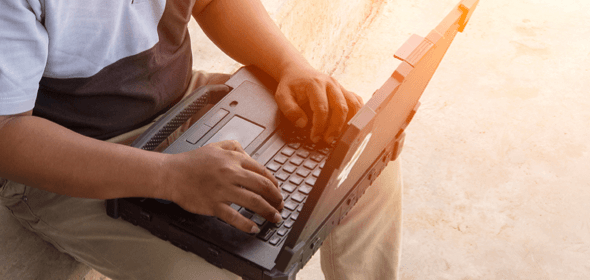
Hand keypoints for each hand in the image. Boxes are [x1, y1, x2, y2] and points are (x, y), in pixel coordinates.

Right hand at [161, 140, 282, 232]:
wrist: (171, 174)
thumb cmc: (191, 162)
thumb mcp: (215, 146)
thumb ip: (234, 147)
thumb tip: (250, 155)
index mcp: (233, 160)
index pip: (262, 172)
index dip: (274, 184)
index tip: (278, 191)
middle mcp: (231, 174)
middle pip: (263, 187)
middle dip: (276, 198)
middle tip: (280, 205)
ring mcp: (223, 190)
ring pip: (254, 202)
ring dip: (268, 212)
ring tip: (275, 218)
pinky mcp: (213, 205)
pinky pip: (234, 217)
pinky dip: (247, 224)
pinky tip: (254, 228)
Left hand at [274, 64, 363, 142]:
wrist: (298, 71)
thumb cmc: (291, 85)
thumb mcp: (282, 96)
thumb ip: (290, 110)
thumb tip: (302, 123)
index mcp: (315, 84)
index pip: (322, 108)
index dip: (319, 126)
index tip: (314, 137)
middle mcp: (331, 83)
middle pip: (340, 108)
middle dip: (335, 128)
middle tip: (327, 140)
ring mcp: (340, 86)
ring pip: (353, 105)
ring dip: (349, 123)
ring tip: (340, 136)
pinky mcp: (344, 90)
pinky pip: (356, 101)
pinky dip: (357, 114)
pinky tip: (351, 124)